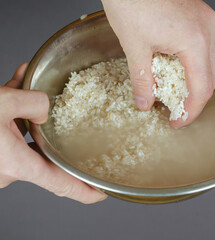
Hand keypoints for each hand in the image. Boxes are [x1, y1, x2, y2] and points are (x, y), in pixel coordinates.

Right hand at [0, 63, 106, 203]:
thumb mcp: (0, 102)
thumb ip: (31, 102)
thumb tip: (44, 107)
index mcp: (17, 165)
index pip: (62, 185)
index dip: (85, 191)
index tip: (101, 193)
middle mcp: (7, 169)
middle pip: (42, 152)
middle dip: (47, 130)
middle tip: (54, 113)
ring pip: (22, 137)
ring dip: (26, 113)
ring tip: (25, 85)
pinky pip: (7, 132)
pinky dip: (11, 111)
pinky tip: (13, 84)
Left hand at [102, 0, 214, 127]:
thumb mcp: (134, 46)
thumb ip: (142, 80)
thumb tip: (145, 103)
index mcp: (194, 40)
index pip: (201, 88)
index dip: (190, 111)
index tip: (178, 122)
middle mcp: (207, 30)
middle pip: (213, 78)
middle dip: (196, 99)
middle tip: (177, 110)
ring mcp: (207, 21)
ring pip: (212, 63)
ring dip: (197, 81)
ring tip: (174, 91)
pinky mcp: (201, 16)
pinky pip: (206, 48)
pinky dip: (195, 64)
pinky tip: (177, 67)